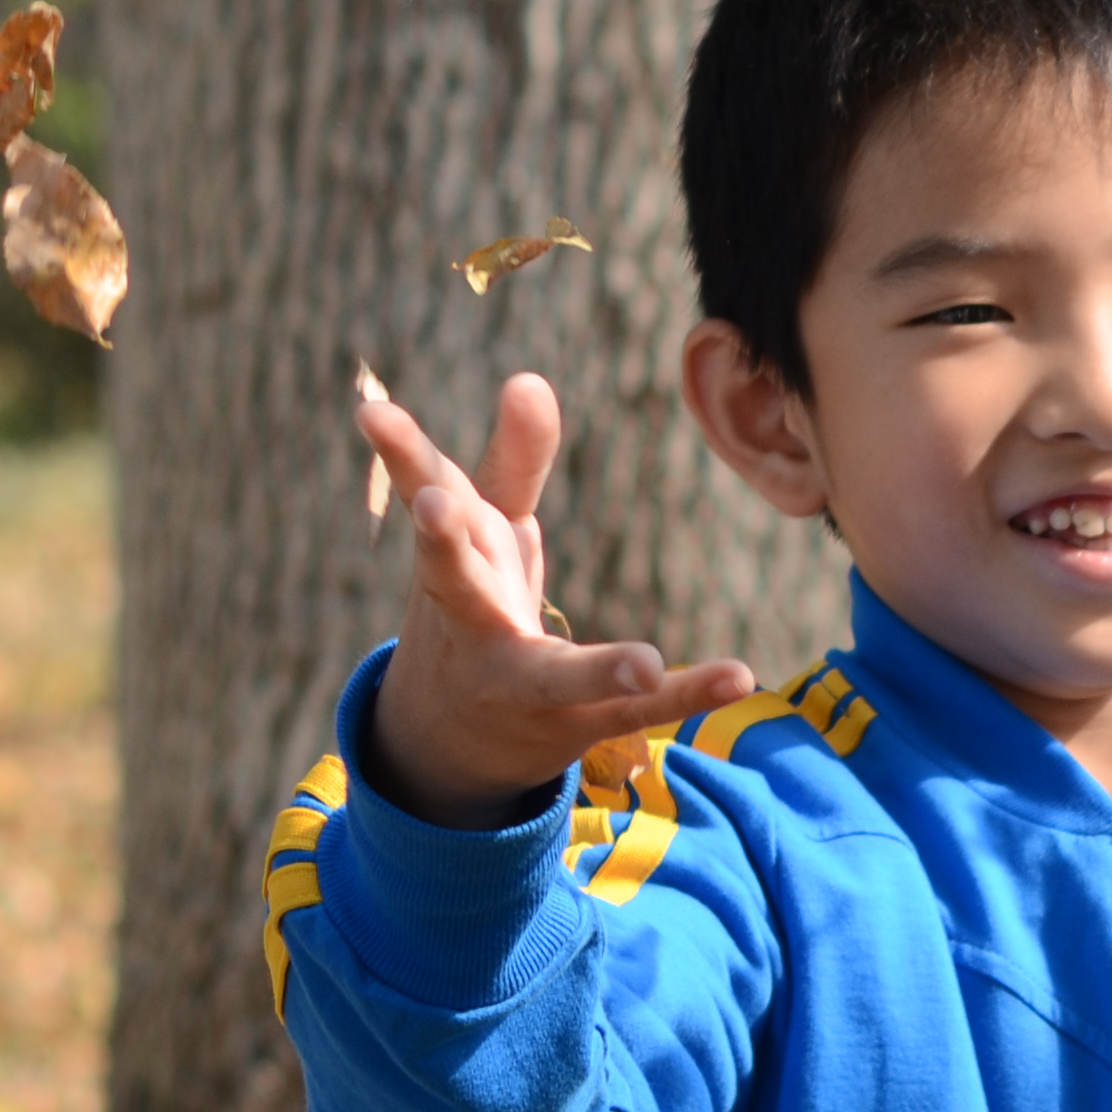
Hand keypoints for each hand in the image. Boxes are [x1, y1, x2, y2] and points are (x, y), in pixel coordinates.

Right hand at [359, 372, 754, 826]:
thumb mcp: (488, 531)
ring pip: (553, 677)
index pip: (424, 497)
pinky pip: (631, 711)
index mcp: (451, 563)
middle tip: (432, 504)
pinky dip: (686, 695)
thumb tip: (528, 379)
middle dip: (441, 541)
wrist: (445, 732)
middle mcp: (471, 623)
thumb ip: (516, 460)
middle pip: (455, 584)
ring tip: (645, 665)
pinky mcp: (570, 719)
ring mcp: (518, 680)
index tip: (372, 411)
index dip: (401, 452)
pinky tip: (738, 676)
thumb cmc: (474, 602)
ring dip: (597, 669)